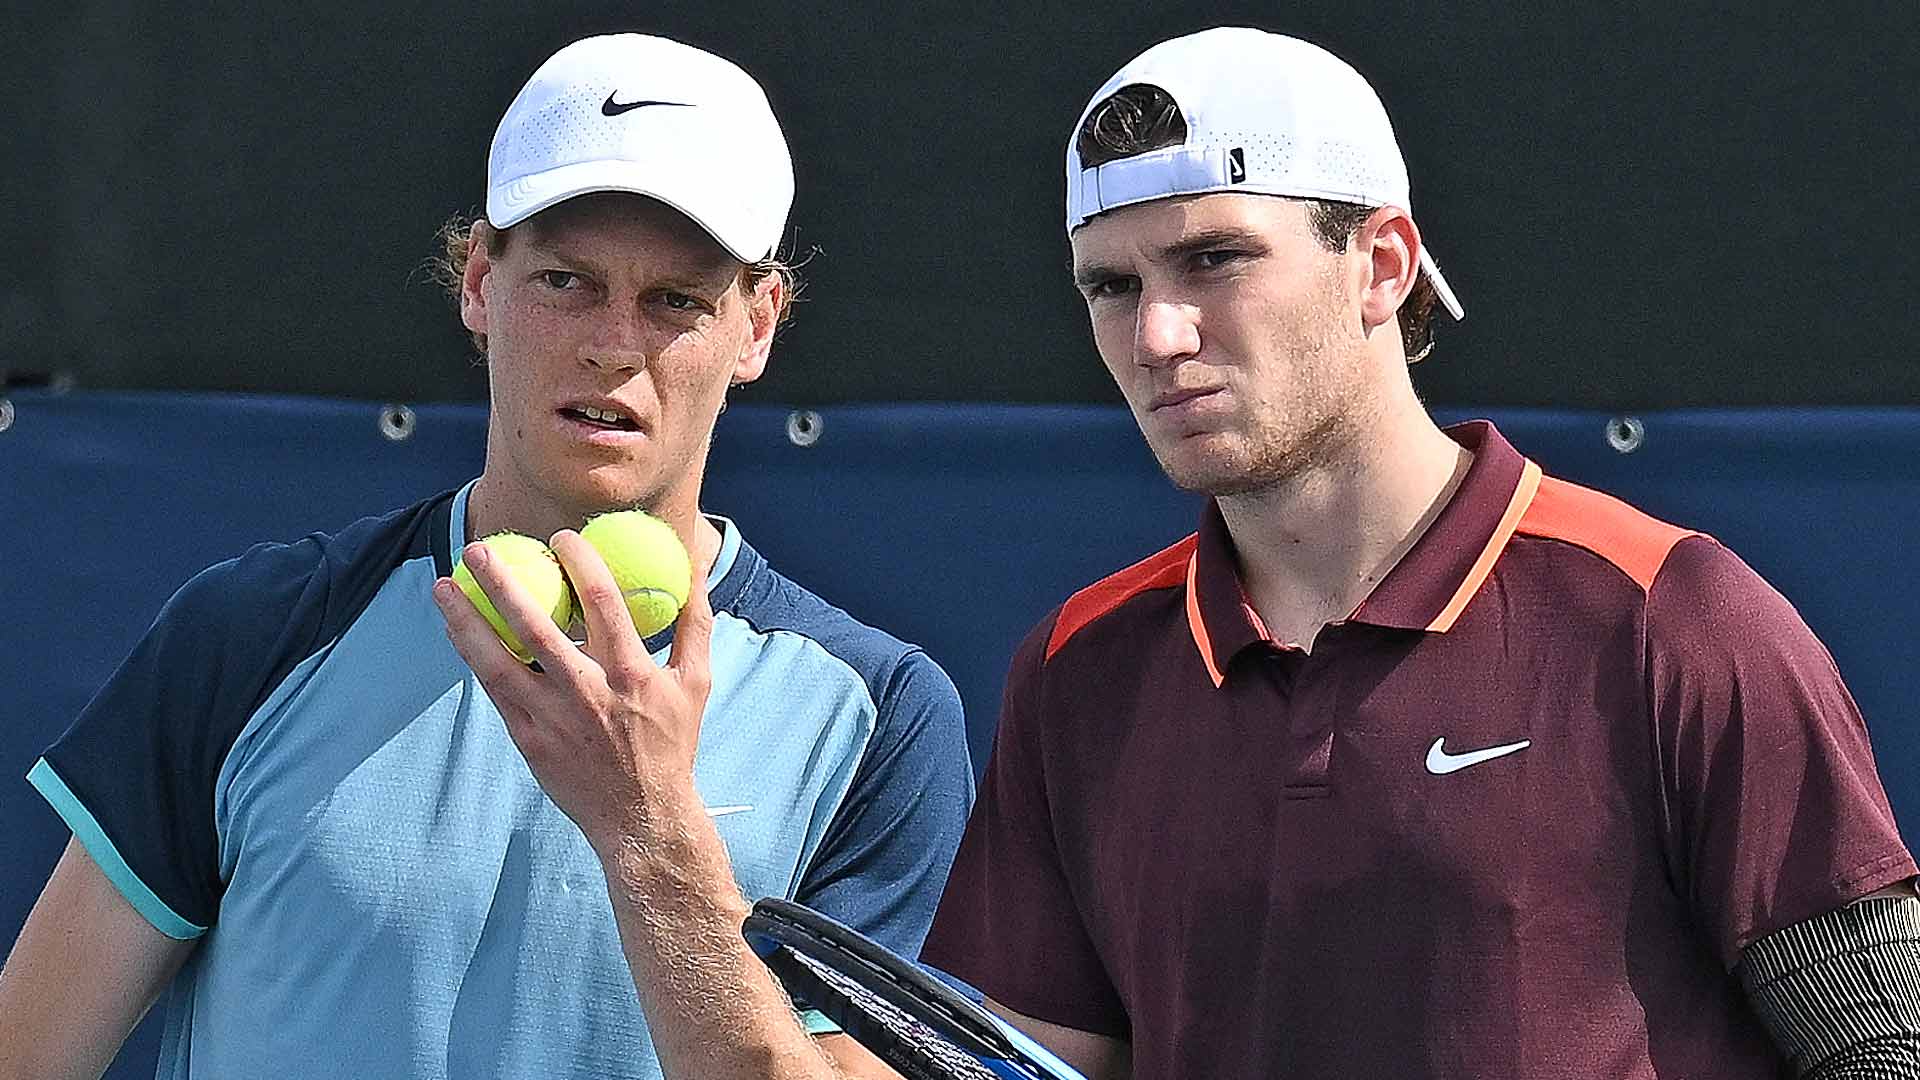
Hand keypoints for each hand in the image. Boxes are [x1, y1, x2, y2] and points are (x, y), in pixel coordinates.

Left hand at [433, 529, 714, 852]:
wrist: (642, 817)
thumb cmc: (670, 743)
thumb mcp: (695, 682)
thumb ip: (694, 622)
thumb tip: (695, 566)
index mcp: (632, 675)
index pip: (604, 604)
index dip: (581, 564)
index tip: (561, 536)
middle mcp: (588, 694)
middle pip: (537, 628)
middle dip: (503, 583)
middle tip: (478, 549)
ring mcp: (553, 719)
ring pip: (499, 662)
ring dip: (466, 621)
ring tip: (443, 585)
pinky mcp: (528, 740)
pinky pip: (494, 691)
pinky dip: (472, 656)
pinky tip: (455, 629)